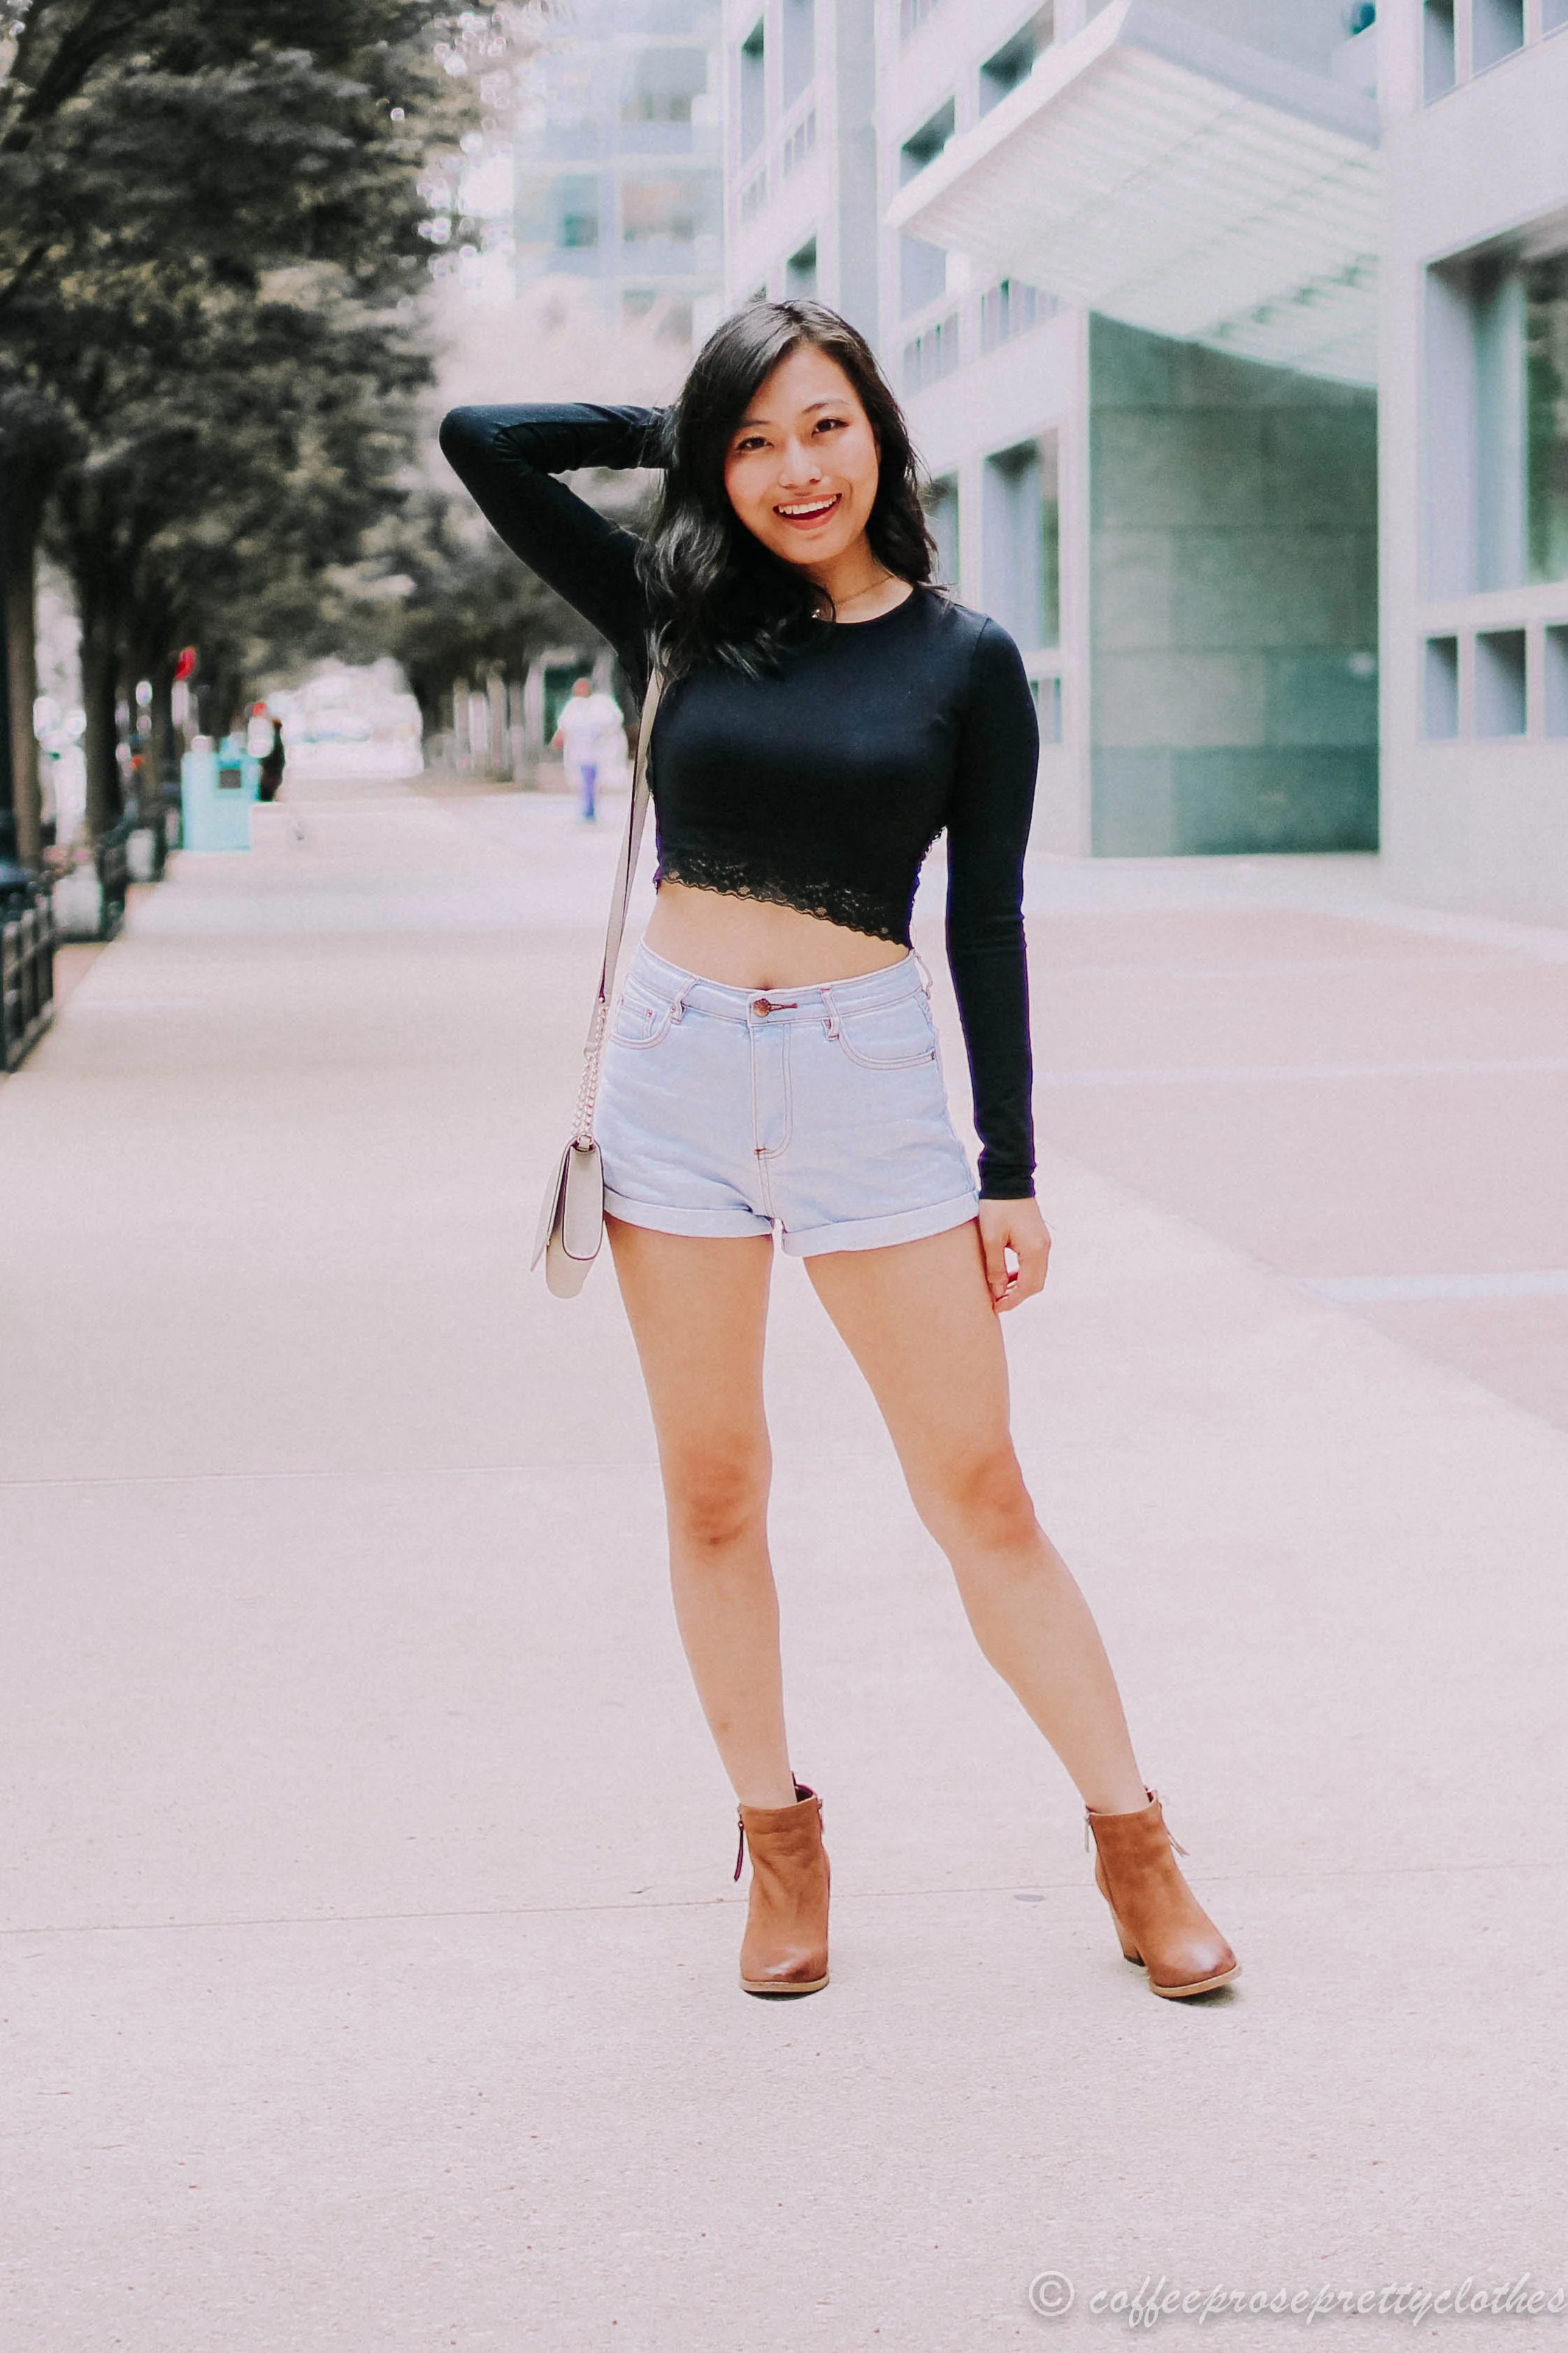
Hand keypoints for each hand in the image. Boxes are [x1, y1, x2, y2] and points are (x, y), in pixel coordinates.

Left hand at [977, 1196, 1050, 1312]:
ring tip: (999, 1290)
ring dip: (1020, 1285)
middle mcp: (1044, 1248)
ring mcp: (1044, 1242)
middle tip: (997, 1302)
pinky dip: (1023, 1273)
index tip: (996, 1307)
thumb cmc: (997, 1207)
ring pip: (1036, 1274)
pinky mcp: (1039, 1237)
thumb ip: (995, 1268)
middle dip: (1017, 1296)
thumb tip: (997, 1291)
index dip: (1012, 1300)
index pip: (1027, 1287)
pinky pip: (1035, 1263)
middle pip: (1035, 1284)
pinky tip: (1007, 1274)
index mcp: (1034, 1251)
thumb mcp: (991, 1239)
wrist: (1008, 1179)